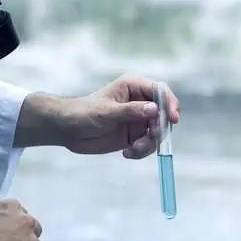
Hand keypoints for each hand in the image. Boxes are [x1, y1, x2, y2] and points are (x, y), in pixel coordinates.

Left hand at [58, 74, 180, 158]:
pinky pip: (148, 145)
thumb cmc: (83, 113)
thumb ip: (131, 111)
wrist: (68, 130)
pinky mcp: (135, 135)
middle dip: (159, 129)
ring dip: (149, 144)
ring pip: (158, 132)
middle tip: (148, 140)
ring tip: (132, 150)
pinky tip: (127, 153)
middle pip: (164, 114)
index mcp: (134, 87)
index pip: (160, 91)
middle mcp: (140, 102)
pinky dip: (142, 151)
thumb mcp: (107, 112)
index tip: (173, 119)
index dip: (170, 103)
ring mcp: (139, 120)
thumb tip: (155, 109)